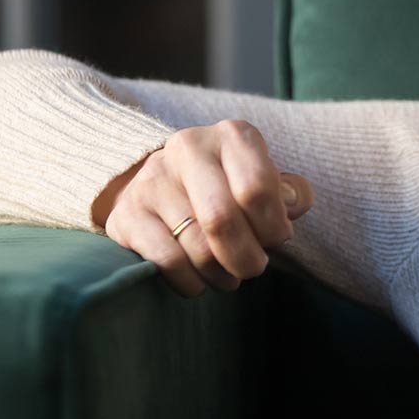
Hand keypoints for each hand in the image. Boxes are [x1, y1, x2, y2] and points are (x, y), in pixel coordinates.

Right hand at [96, 120, 313, 296]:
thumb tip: (292, 206)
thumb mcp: (264, 181)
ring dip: (221, 275)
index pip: (257, 188)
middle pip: (222, 219)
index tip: (275, 238)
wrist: (163, 187)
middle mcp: (188, 147)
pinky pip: (167, 261)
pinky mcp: (126, 214)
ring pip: (196, 246)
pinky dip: (192, 282)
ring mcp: (152, 179)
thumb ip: (290, 194)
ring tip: (229, 276)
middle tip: (254, 268)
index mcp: (232, 135)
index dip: (273, 226)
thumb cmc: (229, 189)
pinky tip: (199, 280)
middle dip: (247, 257)